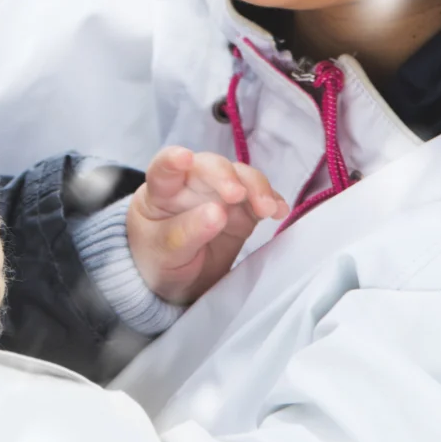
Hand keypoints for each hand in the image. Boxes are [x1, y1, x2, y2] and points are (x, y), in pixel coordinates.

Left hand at [126, 146, 284, 304]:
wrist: (181, 282)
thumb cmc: (160, 260)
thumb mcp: (164, 253)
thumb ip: (185, 233)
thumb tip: (217, 212)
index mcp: (161, 192)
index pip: (163, 169)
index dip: (173, 160)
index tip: (184, 159)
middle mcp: (192, 185)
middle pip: (210, 167)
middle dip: (226, 175)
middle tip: (238, 194)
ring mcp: (219, 195)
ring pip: (240, 176)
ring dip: (256, 187)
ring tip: (267, 208)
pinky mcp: (243, 210)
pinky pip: (259, 198)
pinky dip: (272, 201)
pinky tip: (280, 211)